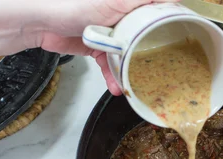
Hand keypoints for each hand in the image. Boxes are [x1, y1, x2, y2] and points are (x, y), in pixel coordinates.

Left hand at [21, 0, 179, 94]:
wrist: (39, 20)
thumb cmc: (75, 3)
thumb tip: (176, 1)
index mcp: (132, 2)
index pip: (158, 11)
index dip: (170, 26)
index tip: (183, 42)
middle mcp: (123, 14)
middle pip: (145, 36)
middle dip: (151, 55)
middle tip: (162, 70)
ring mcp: (109, 32)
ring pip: (127, 54)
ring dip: (130, 72)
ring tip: (136, 85)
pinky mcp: (96, 47)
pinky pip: (109, 65)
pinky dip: (112, 76)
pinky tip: (117, 87)